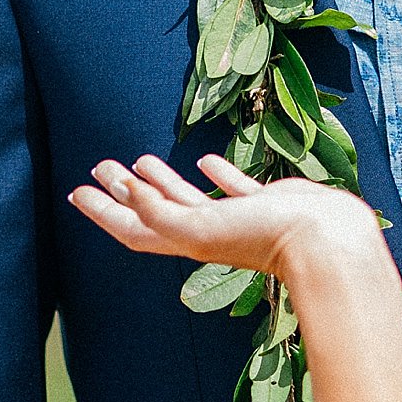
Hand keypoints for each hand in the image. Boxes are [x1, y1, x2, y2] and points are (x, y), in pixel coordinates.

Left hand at [69, 154, 373, 280]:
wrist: (323, 241)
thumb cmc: (261, 239)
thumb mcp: (201, 228)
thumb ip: (160, 211)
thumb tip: (126, 188)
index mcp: (185, 239)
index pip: (132, 226)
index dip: (103, 211)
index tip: (77, 192)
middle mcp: (204, 230)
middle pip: (152, 209)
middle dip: (123, 190)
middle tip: (99, 167)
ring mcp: (233, 217)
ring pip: (187, 196)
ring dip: (161, 180)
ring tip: (140, 160)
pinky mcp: (262, 203)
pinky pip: (230, 186)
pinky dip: (215, 173)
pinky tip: (205, 161)